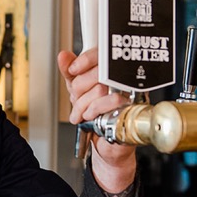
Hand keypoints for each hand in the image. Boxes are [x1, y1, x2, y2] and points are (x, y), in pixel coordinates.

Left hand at [57, 47, 135, 193]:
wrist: (107, 143)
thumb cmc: (97, 116)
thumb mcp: (78, 91)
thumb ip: (71, 72)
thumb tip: (64, 56)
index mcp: (112, 70)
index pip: (101, 53)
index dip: (84, 60)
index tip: (73, 69)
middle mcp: (124, 79)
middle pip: (98, 72)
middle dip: (79, 88)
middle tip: (76, 99)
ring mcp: (131, 93)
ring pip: (101, 88)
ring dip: (84, 103)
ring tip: (82, 111)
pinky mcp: (132, 108)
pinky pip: (110, 102)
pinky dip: (94, 110)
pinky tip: (91, 116)